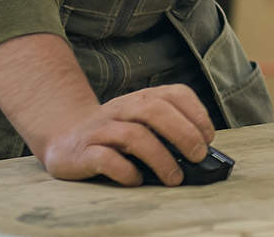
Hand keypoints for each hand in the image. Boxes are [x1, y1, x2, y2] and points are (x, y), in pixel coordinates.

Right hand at [36, 85, 216, 186]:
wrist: (65, 137)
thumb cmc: (115, 135)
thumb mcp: (142, 123)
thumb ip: (168, 131)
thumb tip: (201, 156)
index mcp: (141, 99)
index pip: (174, 94)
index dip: (197, 114)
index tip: (208, 138)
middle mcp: (122, 108)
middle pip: (155, 110)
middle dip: (183, 134)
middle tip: (197, 157)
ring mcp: (101, 129)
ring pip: (134, 135)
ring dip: (160, 158)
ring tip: (174, 178)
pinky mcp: (83, 152)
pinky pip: (106, 159)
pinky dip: (126, 171)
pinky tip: (136, 180)